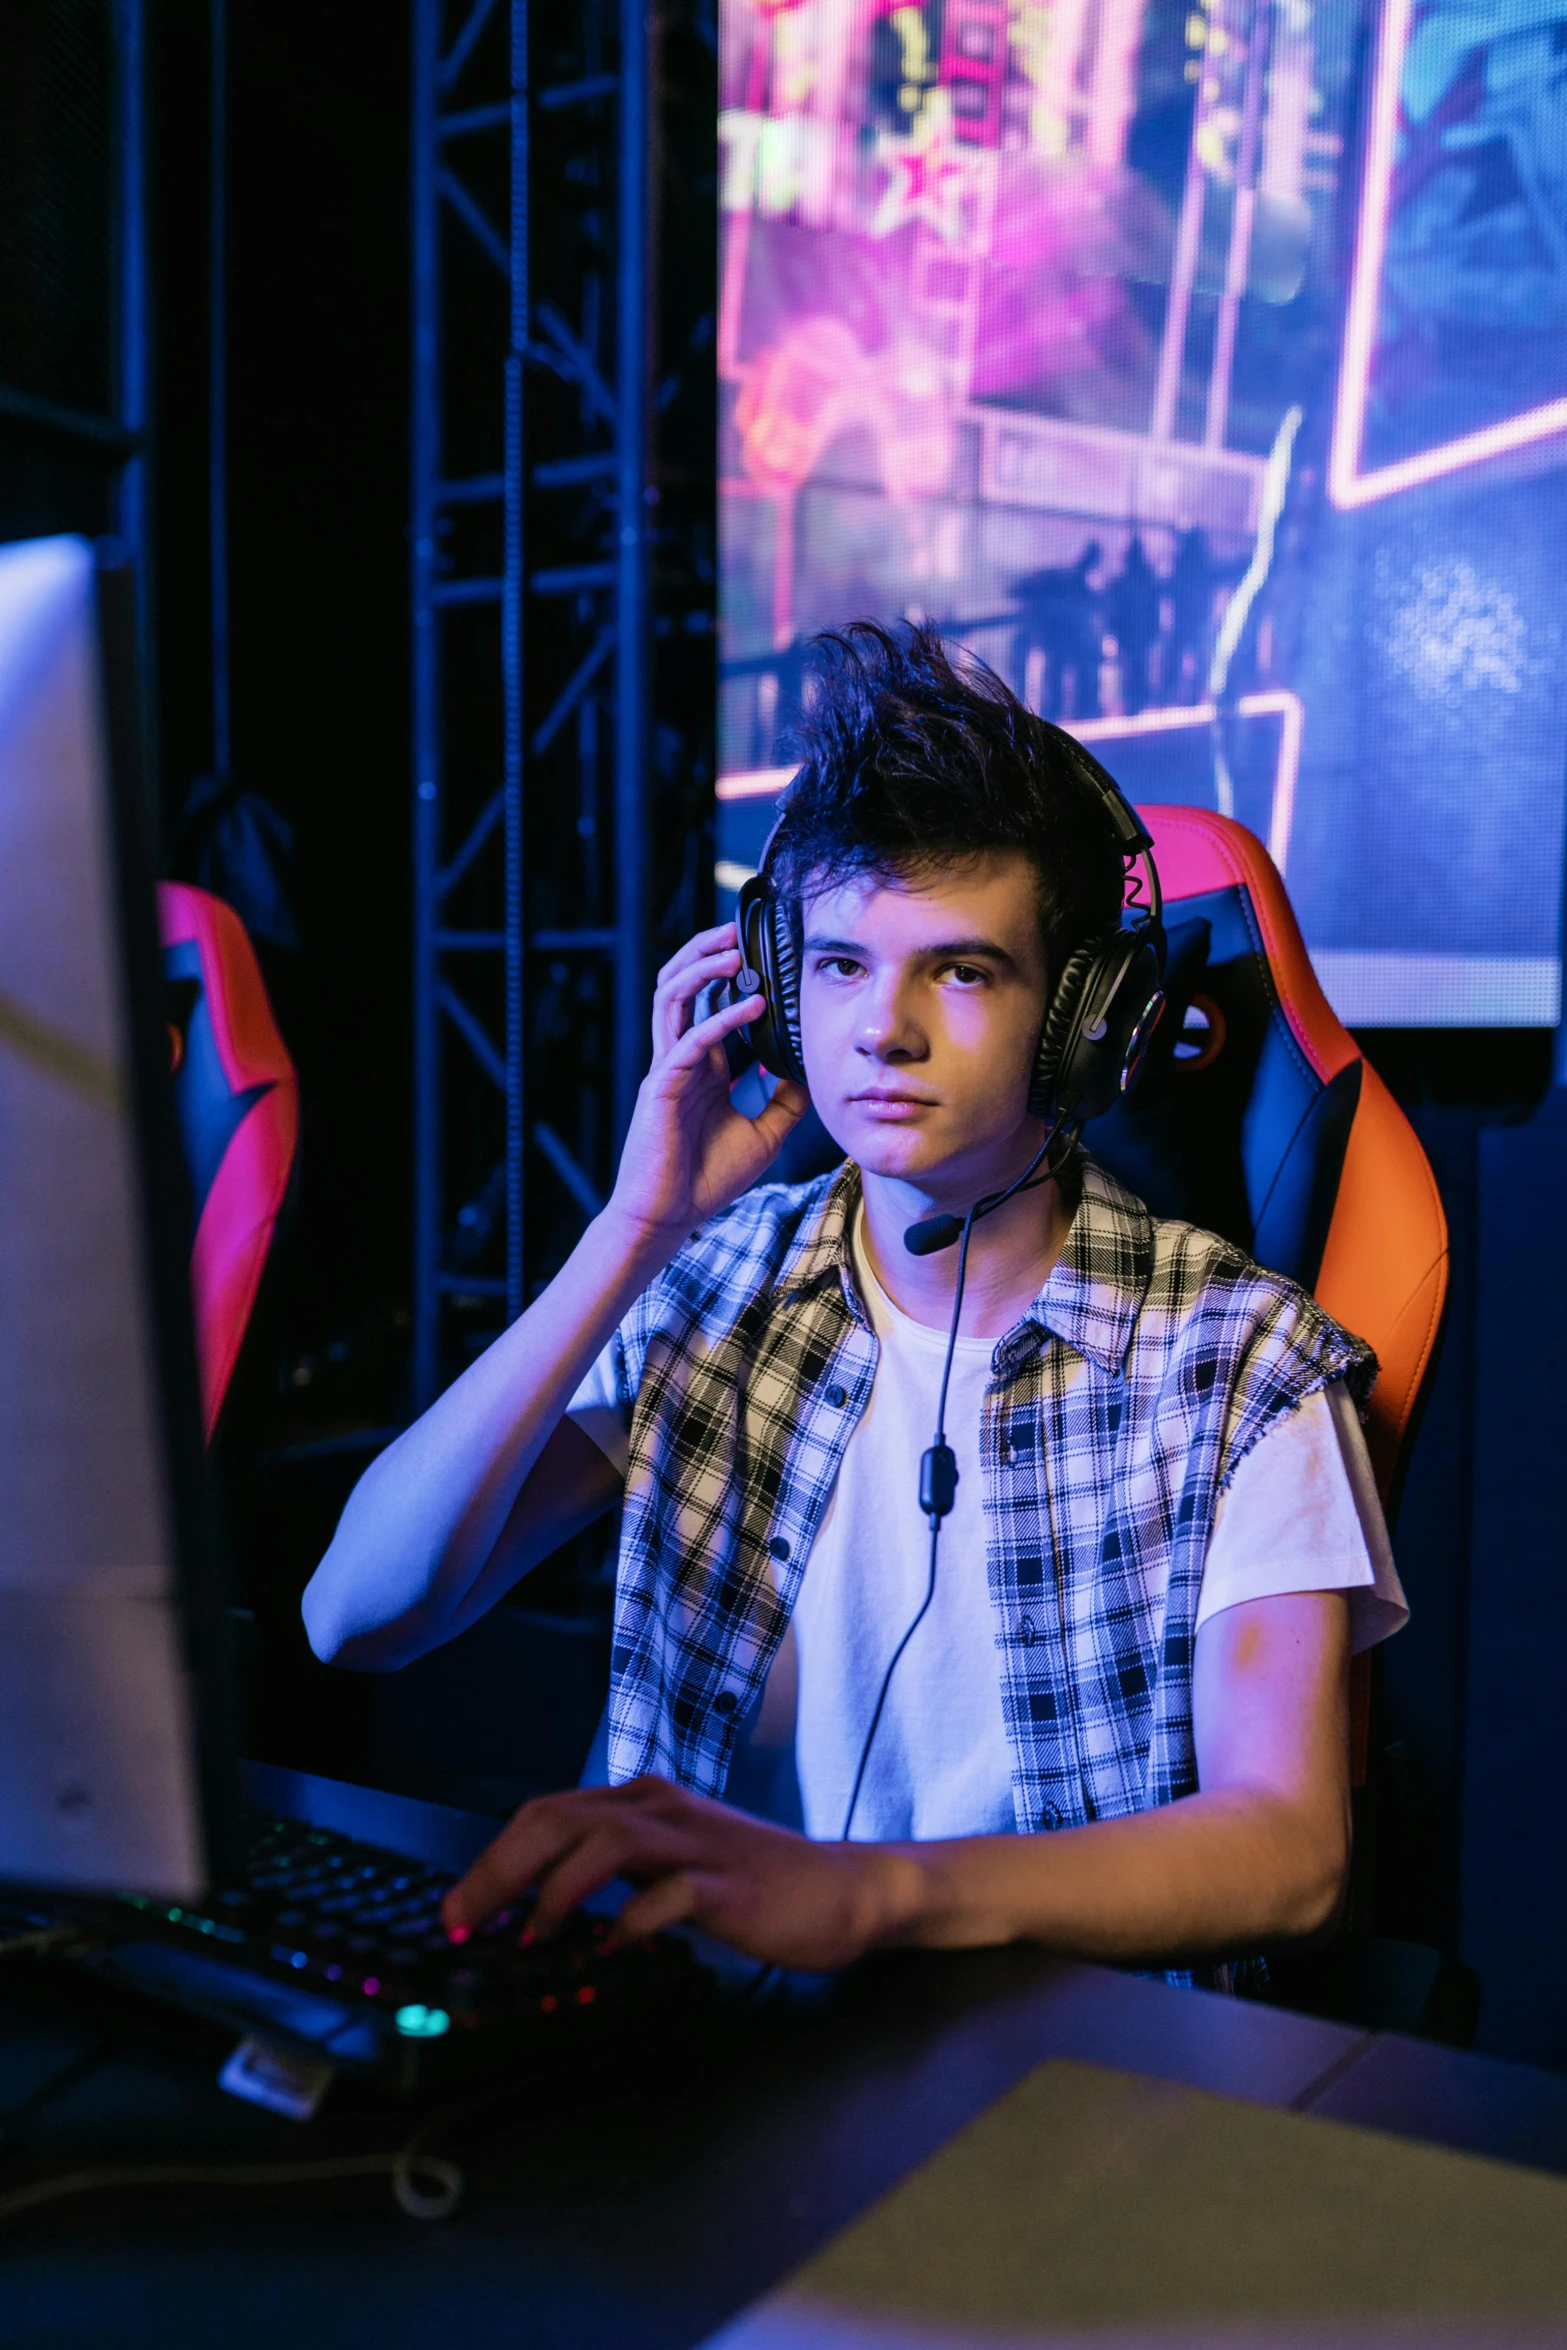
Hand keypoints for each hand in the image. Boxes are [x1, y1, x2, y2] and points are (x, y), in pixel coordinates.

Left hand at [439, 1777, 916, 1970]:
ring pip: (603, 1840)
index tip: (457, 1911)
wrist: (843, 1890)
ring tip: (528, 1939)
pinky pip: (667, 1895)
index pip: (547, 1813)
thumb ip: (617, 1873)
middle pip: (559, 1818)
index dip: (494, 1859)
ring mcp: (696, 1842)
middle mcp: (661, 1807)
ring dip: (553, 1892)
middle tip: (461, 1922)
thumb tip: (541, 1905)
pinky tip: (610, 1951)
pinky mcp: (728, 1883)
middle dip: (499, 1870)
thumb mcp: (672, 1866)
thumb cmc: (754, 1885)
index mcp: (643, 1800)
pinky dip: (629, 1923)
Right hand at [605, 923, 808, 1250]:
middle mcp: (682, 1058)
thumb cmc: (708, 1178)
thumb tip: (813, 1069)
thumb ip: (785, 1099)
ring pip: (673, 998)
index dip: (732, 975)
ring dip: (703, 969)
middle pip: (683, 986)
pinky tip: (751, 1006)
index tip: (766, 954)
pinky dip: (719, 1019)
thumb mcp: (765, 1134)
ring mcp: (668, 1069)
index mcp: (703, 1066)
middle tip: (739, 930)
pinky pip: (688, 1042)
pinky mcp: (661, 1088)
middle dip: (706, 952)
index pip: (712, 1003)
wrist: (669, 1217)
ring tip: (735, 950)